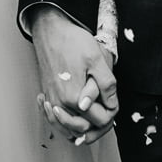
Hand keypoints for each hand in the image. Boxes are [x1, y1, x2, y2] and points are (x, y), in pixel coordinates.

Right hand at [30, 4, 117, 141]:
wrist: (50, 32)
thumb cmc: (72, 42)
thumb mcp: (97, 59)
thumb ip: (106, 85)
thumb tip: (111, 104)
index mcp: (73, 97)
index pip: (99, 120)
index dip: (111, 114)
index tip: (114, 103)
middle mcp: (60, 104)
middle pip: (83, 129)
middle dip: (98, 125)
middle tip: (106, 112)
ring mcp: (51, 101)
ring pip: (68, 129)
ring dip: (82, 128)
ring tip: (93, 119)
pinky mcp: (47, 96)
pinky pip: (56, 121)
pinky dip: (65, 124)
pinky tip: (73, 115)